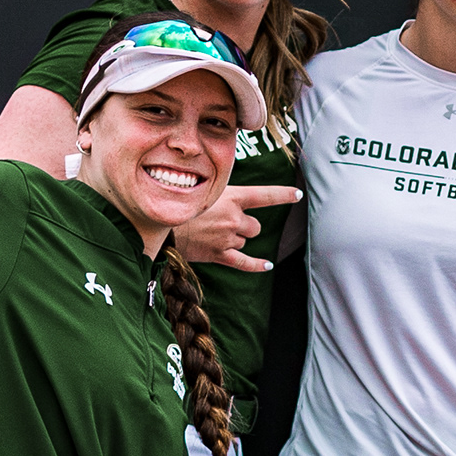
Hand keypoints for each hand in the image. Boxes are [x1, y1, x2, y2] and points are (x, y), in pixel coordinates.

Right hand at [177, 181, 301, 271]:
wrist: (158, 226)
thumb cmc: (179, 205)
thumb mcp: (202, 190)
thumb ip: (221, 194)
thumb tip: (232, 200)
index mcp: (231, 197)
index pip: (265, 195)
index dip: (283, 194)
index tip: (298, 194)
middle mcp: (233, 218)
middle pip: (255, 226)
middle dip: (245, 226)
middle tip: (222, 222)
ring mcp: (227, 237)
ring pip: (245, 241)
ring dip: (236, 239)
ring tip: (212, 233)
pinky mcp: (219, 254)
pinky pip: (244, 263)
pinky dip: (257, 265)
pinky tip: (268, 265)